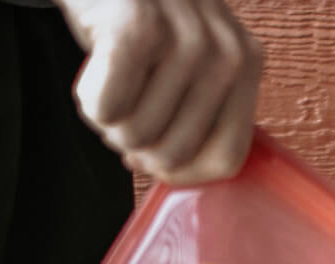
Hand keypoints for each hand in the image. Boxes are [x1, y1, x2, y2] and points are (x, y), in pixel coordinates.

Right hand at [55, 0, 262, 184]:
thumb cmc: (143, 20)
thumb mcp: (194, 60)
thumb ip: (203, 114)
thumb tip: (177, 173)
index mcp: (247, 64)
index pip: (226, 160)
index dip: (179, 169)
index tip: (153, 147)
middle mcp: (226, 52)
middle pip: (174, 156)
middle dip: (135, 141)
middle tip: (127, 97)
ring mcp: (185, 39)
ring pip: (134, 135)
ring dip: (107, 116)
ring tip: (112, 72)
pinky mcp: (136, 28)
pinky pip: (107, 110)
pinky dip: (88, 98)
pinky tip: (96, 64)